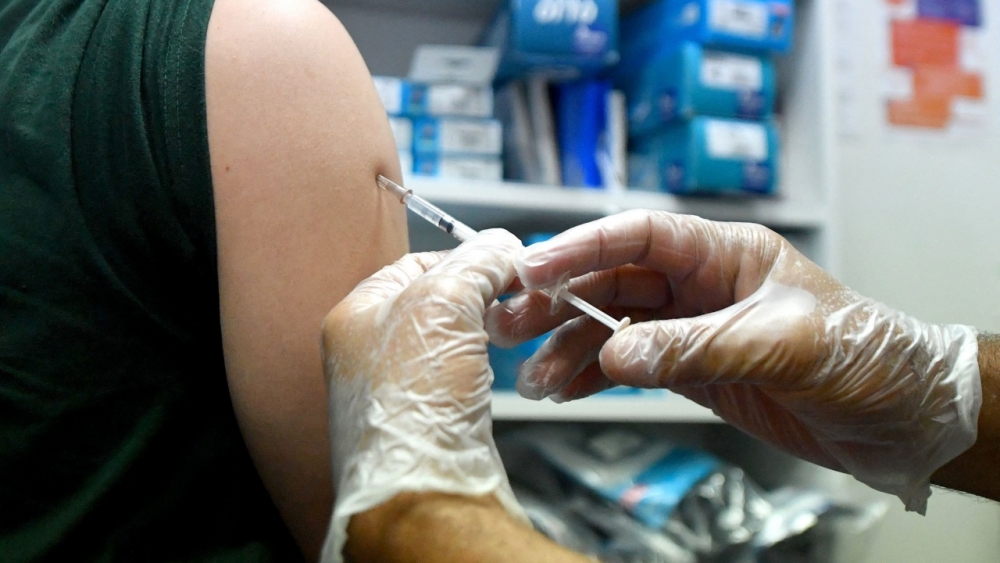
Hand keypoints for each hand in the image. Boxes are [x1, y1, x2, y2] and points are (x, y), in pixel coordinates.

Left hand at [320, 230, 527, 562]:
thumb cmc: (411, 403)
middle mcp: (369, 353)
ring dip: (484, 332)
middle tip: (512, 295)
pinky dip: (483, 369)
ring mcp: (396, 389)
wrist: (423, 490)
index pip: (416, 264)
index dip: (464, 259)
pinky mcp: (427, 421)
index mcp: (355, 316)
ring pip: (452, 341)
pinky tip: (494, 373)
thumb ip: (473, 264)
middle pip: (436, 302)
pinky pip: (460, 378)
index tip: (503, 261)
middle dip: (478, 297)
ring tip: (506, 333)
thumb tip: (499, 247)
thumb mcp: (443, 303)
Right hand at [486, 210, 980, 512]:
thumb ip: (696, 348)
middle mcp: (700, 283)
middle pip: (612, 280)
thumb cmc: (860, 358)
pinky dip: (594, 376)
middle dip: (558, 299)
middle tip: (509, 321)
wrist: (894, 417)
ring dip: (569, 348)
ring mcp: (691, 326)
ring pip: (612, 327)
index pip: (639, 235)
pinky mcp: (690, 367)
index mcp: (725, 253)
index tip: (532, 267)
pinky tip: (567, 389)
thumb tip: (617, 355)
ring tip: (534, 376)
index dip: (581, 245)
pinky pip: (628, 365)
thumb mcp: (780, 346)